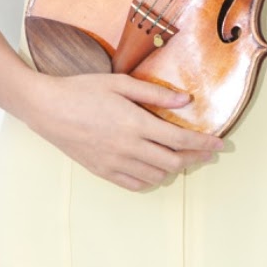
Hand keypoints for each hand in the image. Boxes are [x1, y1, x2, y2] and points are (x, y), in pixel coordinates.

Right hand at [24, 72, 223, 190]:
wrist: (47, 108)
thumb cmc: (83, 89)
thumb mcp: (120, 83)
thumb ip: (154, 94)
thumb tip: (185, 100)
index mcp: (135, 123)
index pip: (179, 140)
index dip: (203, 144)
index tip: (219, 144)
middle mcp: (128, 147)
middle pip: (173, 162)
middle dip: (195, 158)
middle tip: (207, 151)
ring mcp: (115, 163)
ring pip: (156, 176)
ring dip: (173, 168)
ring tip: (180, 156)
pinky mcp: (103, 171)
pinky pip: (135, 184)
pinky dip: (151, 179)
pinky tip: (154, 167)